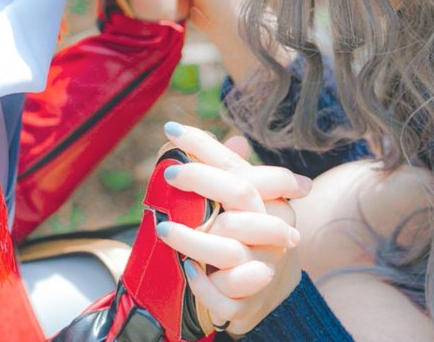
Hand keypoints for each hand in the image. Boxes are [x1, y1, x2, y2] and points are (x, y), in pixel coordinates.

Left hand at [156, 122, 308, 336]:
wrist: (258, 291)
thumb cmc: (241, 233)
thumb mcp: (234, 199)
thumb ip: (221, 168)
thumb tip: (201, 134)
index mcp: (267, 201)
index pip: (240, 166)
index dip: (205, 146)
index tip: (171, 130)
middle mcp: (271, 230)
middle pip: (241, 195)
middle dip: (202, 180)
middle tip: (168, 174)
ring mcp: (261, 267)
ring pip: (228, 249)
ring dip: (191, 240)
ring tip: (162, 229)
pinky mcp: (246, 303)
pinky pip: (225, 297)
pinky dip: (204, 285)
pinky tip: (187, 270)